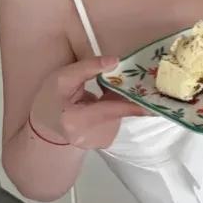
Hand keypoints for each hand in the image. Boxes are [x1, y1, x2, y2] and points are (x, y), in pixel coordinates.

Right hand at [29, 56, 146, 149]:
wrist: (45, 127)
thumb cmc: (50, 101)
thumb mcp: (62, 78)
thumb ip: (88, 68)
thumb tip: (116, 60)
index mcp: (77, 120)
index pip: (112, 110)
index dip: (134, 104)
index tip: (157, 101)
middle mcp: (92, 135)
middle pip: (119, 109)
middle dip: (123, 92)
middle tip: (116, 79)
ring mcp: (100, 141)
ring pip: (120, 113)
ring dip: (117, 100)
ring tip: (99, 93)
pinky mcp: (106, 141)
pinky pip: (117, 118)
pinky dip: (113, 109)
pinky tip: (98, 104)